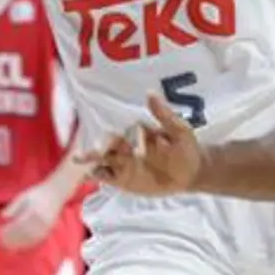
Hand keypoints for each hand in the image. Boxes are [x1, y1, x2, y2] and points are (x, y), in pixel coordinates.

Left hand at [0, 181, 64, 249]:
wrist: (57, 192)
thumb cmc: (38, 193)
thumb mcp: (23, 196)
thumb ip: (13, 206)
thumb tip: (2, 217)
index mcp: (33, 211)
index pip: (18, 224)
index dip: (8, 230)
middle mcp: (41, 220)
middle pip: (24, 234)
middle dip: (12, 239)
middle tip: (1, 242)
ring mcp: (47, 226)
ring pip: (31, 239)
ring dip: (19, 244)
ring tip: (8, 247)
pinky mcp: (50, 229)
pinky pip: (38, 240)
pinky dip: (28, 244)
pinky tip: (21, 246)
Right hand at [85, 93, 204, 196]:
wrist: (192, 172)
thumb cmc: (185, 148)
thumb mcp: (178, 130)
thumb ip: (163, 115)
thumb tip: (150, 93)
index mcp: (135, 134)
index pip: (119, 135)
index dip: (115, 139)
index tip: (116, 145)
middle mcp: (125, 149)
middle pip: (105, 149)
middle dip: (95, 151)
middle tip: (86, 154)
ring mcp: (123, 165)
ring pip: (101, 162)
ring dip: (91, 162)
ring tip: (82, 163)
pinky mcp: (124, 180)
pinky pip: (106, 177)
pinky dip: (96, 175)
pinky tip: (88, 176)